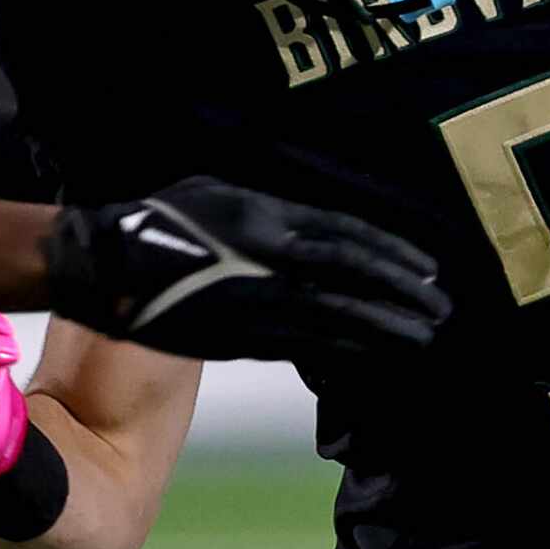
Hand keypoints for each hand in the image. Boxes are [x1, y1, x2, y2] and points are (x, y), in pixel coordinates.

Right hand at [46, 176, 449, 364]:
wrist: (107, 267)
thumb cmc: (158, 219)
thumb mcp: (216, 193)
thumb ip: (266, 210)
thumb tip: (304, 225)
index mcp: (266, 218)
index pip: (347, 237)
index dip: (392, 254)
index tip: (428, 269)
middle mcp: (270, 261)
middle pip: (354, 280)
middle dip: (402, 296)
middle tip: (442, 309)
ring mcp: (257, 303)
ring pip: (337, 319)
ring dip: (386, 329)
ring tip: (424, 337)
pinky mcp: (241, 339)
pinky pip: (307, 346)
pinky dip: (347, 350)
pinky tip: (374, 355)